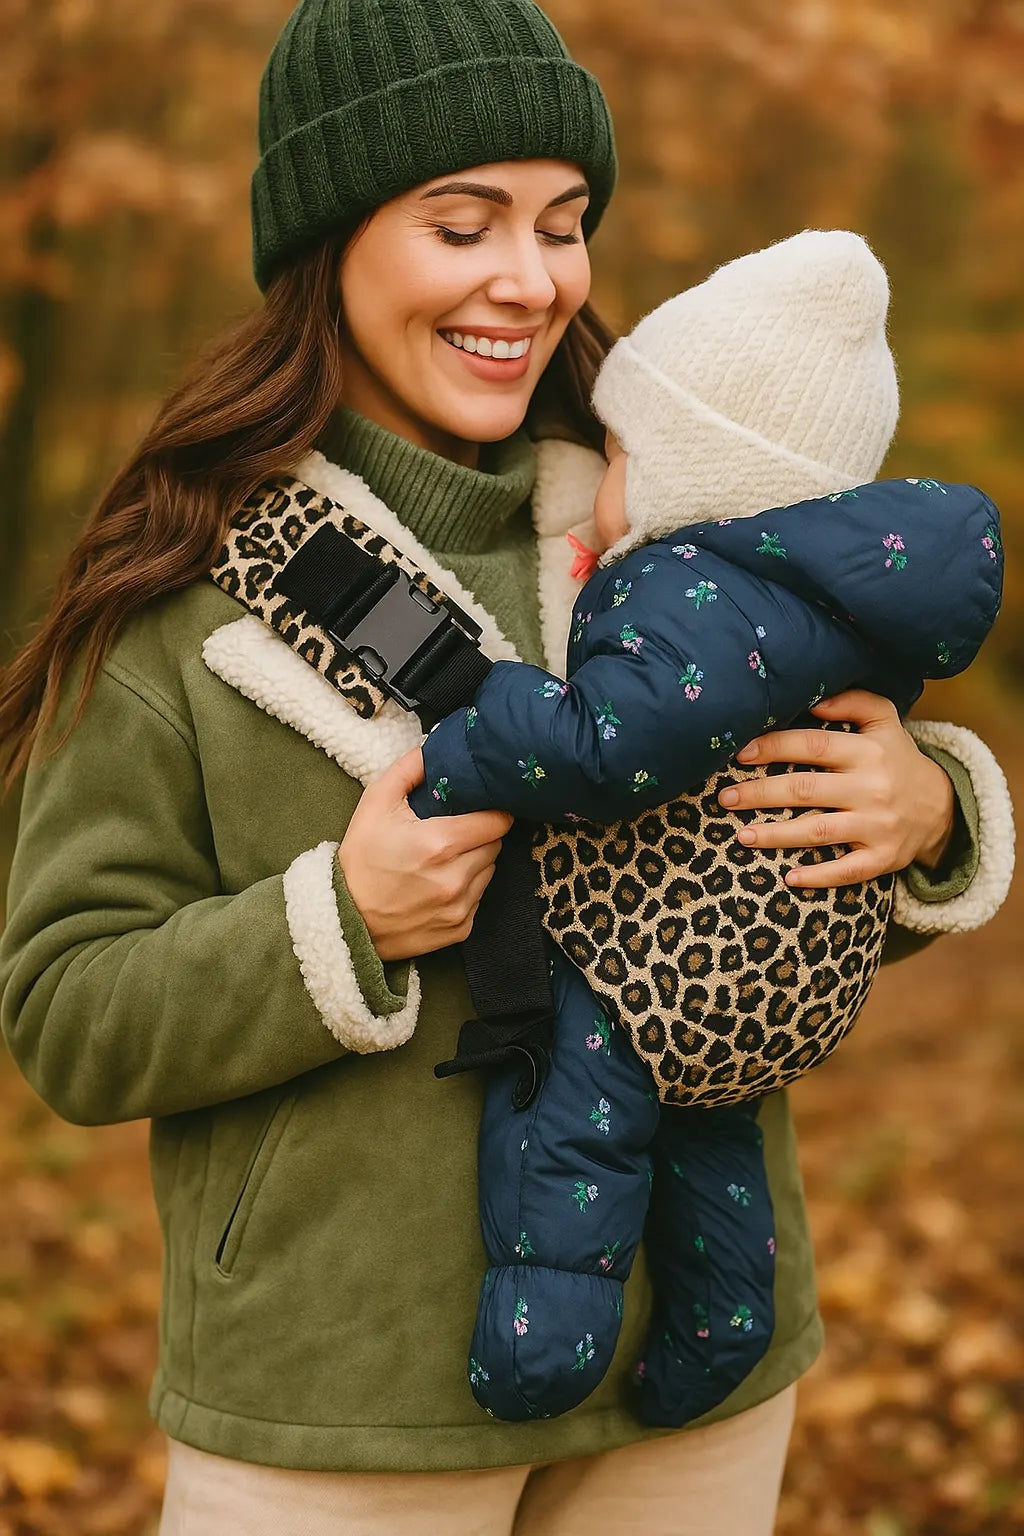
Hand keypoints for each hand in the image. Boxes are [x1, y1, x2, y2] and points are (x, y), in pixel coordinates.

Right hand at [338, 748, 512, 960]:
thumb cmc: (359, 861)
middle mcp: (456, 878)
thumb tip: (433, 748)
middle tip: (453, 832)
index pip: (497, 820)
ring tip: (443, 859)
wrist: (345, 921)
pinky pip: (479, 899)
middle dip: (479, 835)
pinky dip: (466, 889)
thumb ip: (407, 770)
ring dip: (475, 862)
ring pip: (489, 871)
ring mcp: (460, 906)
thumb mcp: (374, 805)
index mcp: (440, 843)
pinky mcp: (460, 928)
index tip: (478, 808)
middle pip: (495, 845)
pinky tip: (439, 885)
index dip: (491, 811)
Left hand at [717, 690, 955, 888]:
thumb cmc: (896, 759)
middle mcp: (872, 788)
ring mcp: (878, 825)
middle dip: (760, 794)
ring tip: (742, 836)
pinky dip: (818, 876)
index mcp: (867, 751)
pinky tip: (788, 878)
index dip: (774, 747)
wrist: (942, 806)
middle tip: (725, 798)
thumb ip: (852, 702)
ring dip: (777, 835)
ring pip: (819, 831)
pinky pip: (848, 871)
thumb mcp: (884, 721)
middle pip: (806, 789)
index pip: (812, 745)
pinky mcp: (884, 858)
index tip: (739, 754)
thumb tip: (812, 698)